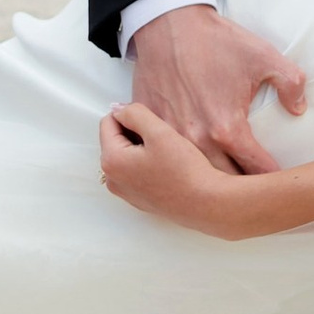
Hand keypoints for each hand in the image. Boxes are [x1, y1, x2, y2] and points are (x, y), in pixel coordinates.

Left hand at [97, 101, 250, 234]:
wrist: (206, 203)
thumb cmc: (184, 169)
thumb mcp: (159, 131)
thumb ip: (134, 113)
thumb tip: (118, 110)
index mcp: (111, 161)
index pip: (108, 122)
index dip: (130, 115)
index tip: (152, 121)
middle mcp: (112, 179)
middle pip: (115, 139)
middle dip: (135, 132)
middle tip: (162, 137)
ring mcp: (125, 192)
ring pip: (126, 155)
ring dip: (141, 147)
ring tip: (166, 151)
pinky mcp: (138, 198)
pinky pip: (134, 171)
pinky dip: (146, 163)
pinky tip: (167, 166)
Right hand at [123, 2, 307, 176]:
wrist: (168, 24)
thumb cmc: (215, 41)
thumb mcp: (264, 56)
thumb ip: (291, 84)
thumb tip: (298, 110)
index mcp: (227, 129)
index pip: (255, 171)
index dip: (271, 179)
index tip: (279, 185)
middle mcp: (197, 140)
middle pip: (224, 185)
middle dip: (241, 192)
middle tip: (256, 195)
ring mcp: (169, 137)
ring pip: (193, 177)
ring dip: (210, 185)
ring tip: (227, 192)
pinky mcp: (150, 128)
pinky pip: (165, 158)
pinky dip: (179, 166)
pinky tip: (192, 171)